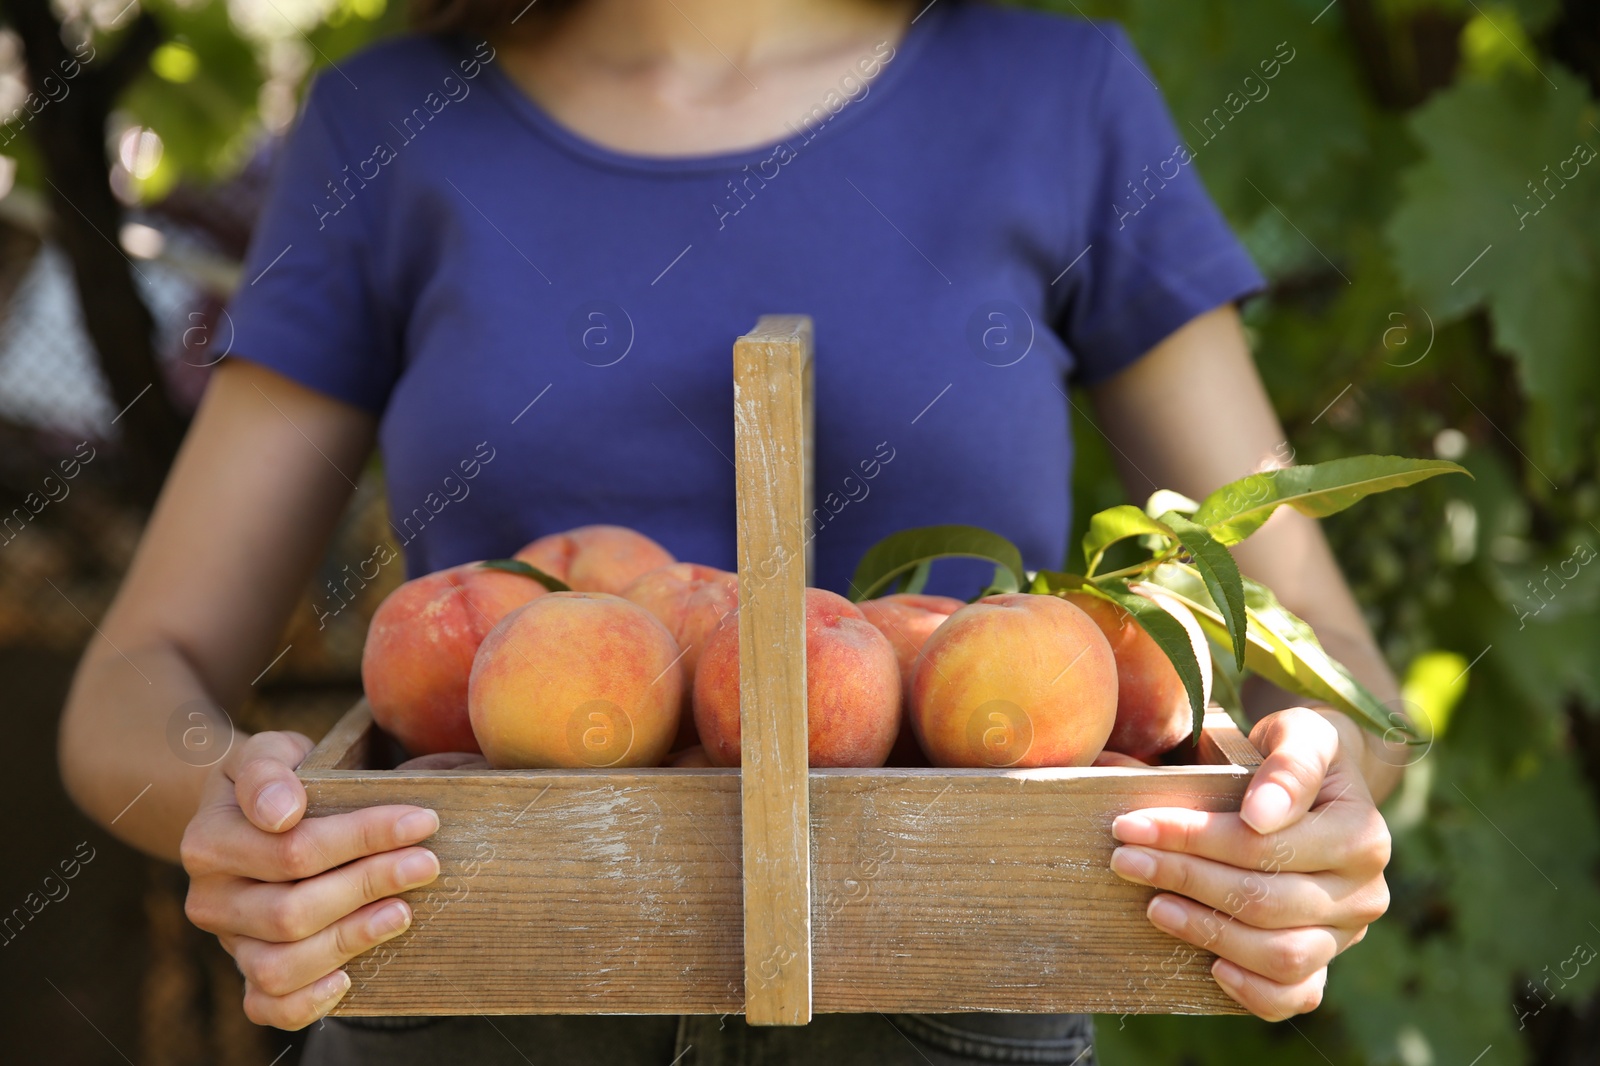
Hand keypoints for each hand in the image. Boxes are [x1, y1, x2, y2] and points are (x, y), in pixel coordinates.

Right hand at [181, 732, 441, 1028]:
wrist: (252, 813)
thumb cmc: (277, 779)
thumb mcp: (269, 752)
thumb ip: (268, 770)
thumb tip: (282, 811)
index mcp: (208, 842)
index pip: (292, 849)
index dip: (362, 837)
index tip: (423, 820)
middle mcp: (210, 899)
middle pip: (291, 911)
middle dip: (369, 885)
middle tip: (427, 863)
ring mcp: (228, 941)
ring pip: (279, 966)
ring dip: (350, 941)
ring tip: (403, 913)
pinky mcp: (247, 972)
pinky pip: (268, 1007)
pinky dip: (308, 1003)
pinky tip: (351, 980)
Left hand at [1108, 706, 1391, 1019]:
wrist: (1322, 783)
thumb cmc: (1296, 754)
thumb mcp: (1298, 734)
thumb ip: (1287, 764)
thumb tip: (1261, 815)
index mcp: (1361, 833)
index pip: (1262, 845)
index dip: (1192, 838)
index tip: (1130, 825)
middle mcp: (1364, 890)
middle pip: (1263, 900)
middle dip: (1183, 879)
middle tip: (1124, 859)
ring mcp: (1347, 934)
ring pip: (1279, 954)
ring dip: (1206, 932)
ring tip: (1154, 906)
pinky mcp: (1327, 962)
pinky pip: (1295, 995)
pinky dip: (1252, 990)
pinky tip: (1210, 966)